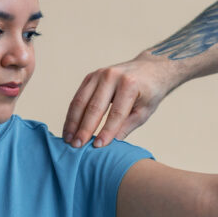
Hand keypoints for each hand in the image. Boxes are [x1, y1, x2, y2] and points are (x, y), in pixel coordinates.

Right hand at [62, 53, 176, 147]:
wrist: (149, 69)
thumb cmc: (149, 93)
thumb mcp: (145, 111)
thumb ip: (128, 126)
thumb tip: (111, 143)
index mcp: (129, 84)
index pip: (116, 113)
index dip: (107, 131)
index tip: (98, 146)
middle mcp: (112, 76)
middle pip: (94, 107)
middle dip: (85, 128)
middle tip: (77, 146)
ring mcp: (99, 74)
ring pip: (81, 101)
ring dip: (73, 122)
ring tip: (68, 140)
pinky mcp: (90, 77)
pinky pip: (78, 97)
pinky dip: (72, 114)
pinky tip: (69, 129)